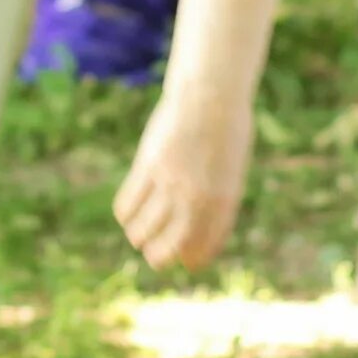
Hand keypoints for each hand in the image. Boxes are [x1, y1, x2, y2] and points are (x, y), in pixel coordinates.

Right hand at [112, 92, 250, 270]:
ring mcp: (170, 183)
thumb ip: (217, 201)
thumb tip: (195, 229)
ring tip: (138, 236)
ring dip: (138, 237)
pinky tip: (127, 214)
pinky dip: (125, 214)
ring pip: (143, 229)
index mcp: (224, 202)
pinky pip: (128, 204)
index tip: (185, 261)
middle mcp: (197, 198)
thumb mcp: (232, 171)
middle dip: (160, 256)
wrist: (210, 97)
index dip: (192, 259)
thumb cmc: (227, 133)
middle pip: (170, 246)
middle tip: (154, 256)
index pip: (203, 247)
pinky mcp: (148, 166)